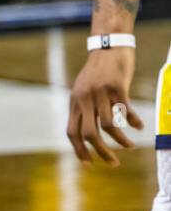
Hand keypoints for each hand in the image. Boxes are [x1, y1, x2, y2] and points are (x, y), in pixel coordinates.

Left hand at [68, 46, 143, 164]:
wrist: (107, 47)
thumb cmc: (97, 72)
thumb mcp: (82, 90)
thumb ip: (83, 108)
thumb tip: (87, 132)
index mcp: (74, 102)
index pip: (71, 132)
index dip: (78, 150)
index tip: (88, 163)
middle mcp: (84, 99)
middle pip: (89, 133)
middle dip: (101, 151)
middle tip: (113, 163)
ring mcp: (99, 93)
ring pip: (109, 125)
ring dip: (120, 140)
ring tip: (129, 146)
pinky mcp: (116, 87)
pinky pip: (125, 111)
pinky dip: (133, 122)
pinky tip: (138, 127)